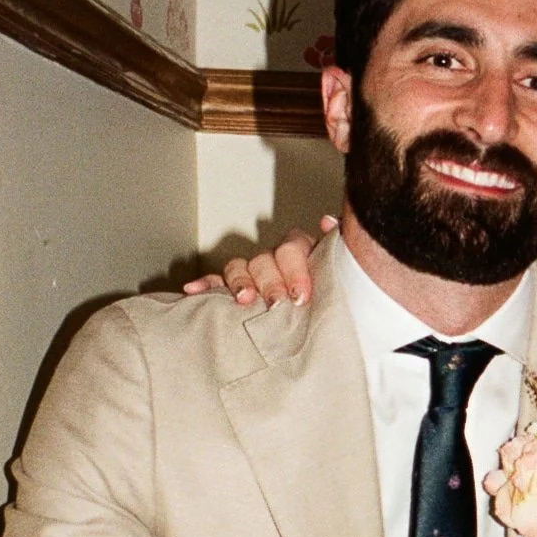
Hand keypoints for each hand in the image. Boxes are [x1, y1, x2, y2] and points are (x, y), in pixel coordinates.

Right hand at [181, 215, 334, 306]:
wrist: (332, 314)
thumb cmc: (336, 290)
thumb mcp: (343, 268)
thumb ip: (339, 244)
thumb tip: (329, 222)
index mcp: (300, 251)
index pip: (292, 249)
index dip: (295, 270)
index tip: (300, 295)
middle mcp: (275, 258)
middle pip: (264, 260)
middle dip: (270, 282)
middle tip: (277, 304)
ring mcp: (254, 273)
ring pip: (240, 268)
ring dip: (240, 282)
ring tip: (244, 300)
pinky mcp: (236, 289)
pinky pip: (217, 283)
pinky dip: (205, 286)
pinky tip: (192, 291)